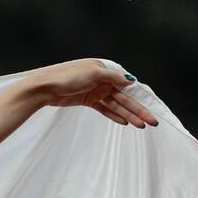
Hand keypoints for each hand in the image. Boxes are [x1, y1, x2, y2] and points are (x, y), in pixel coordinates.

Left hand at [23, 58, 159, 127]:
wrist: (45, 88)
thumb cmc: (67, 76)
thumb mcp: (93, 73)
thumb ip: (113, 77)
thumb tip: (132, 80)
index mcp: (107, 70)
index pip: (129, 86)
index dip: (141, 99)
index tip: (152, 109)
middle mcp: (104, 80)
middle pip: (125, 98)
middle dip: (139, 111)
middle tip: (152, 122)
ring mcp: (96, 91)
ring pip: (116, 106)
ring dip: (128, 116)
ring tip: (141, 126)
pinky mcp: (88, 101)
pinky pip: (105, 109)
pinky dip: (114, 116)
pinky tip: (125, 123)